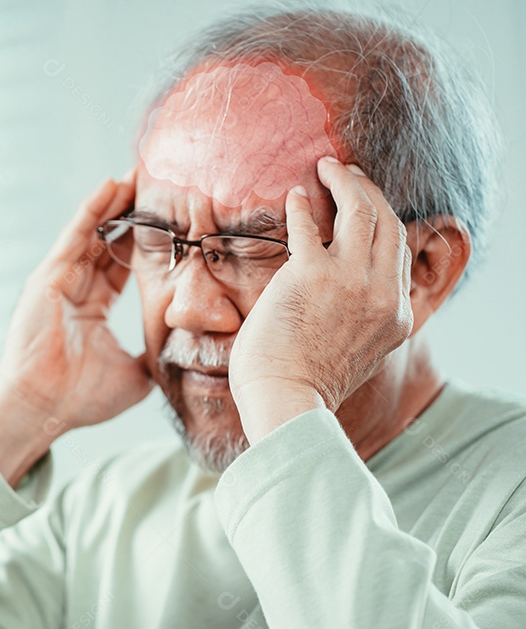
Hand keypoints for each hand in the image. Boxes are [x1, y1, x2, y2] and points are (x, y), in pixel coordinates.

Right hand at [0, 169, 153, 484]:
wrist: (43, 408)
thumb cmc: (78, 398)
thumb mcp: (133, 376)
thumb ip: (153, 359)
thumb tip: (182, 357)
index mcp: (91, 310)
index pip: (120, 266)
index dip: (142, 244)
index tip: (167, 221)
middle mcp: (74, 290)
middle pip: (105, 241)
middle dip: (128, 213)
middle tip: (154, 184)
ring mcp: (58, 282)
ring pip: (91, 232)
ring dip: (113, 202)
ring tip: (136, 173)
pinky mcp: (48, 278)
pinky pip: (75, 237)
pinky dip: (92, 210)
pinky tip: (110, 185)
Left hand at [228, 156, 413, 443]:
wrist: (287, 401)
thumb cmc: (306, 385)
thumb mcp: (358, 355)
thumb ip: (362, 323)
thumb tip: (347, 306)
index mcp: (397, 316)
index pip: (400, 253)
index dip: (385, 222)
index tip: (368, 206)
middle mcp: (382, 293)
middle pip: (388, 223)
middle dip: (370, 191)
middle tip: (349, 173)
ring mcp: (350, 281)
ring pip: (361, 211)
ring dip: (345, 182)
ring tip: (327, 168)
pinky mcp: (311, 274)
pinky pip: (310, 226)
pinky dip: (303, 206)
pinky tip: (295, 196)